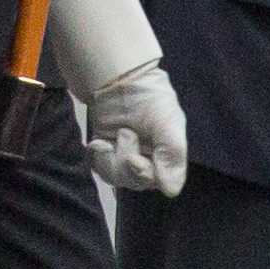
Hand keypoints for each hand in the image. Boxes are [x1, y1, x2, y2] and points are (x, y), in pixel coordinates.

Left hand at [81, 61, 189, 196]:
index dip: (145, 175)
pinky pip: (99, 166)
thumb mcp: (168, 121)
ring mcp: (125, 156)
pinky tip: (99, 142)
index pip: (160, 181)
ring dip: (112, 158)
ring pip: (116, 177)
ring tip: (120, 131)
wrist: (121, 77)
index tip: (134, 160)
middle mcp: (148, 160)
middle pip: (136, 182)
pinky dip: (98, 156)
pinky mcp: (106, 150)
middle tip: (126, 134)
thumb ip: (171, 154)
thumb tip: (170, 190)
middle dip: (127, 163)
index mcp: (168, 156)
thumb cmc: (151, 97)